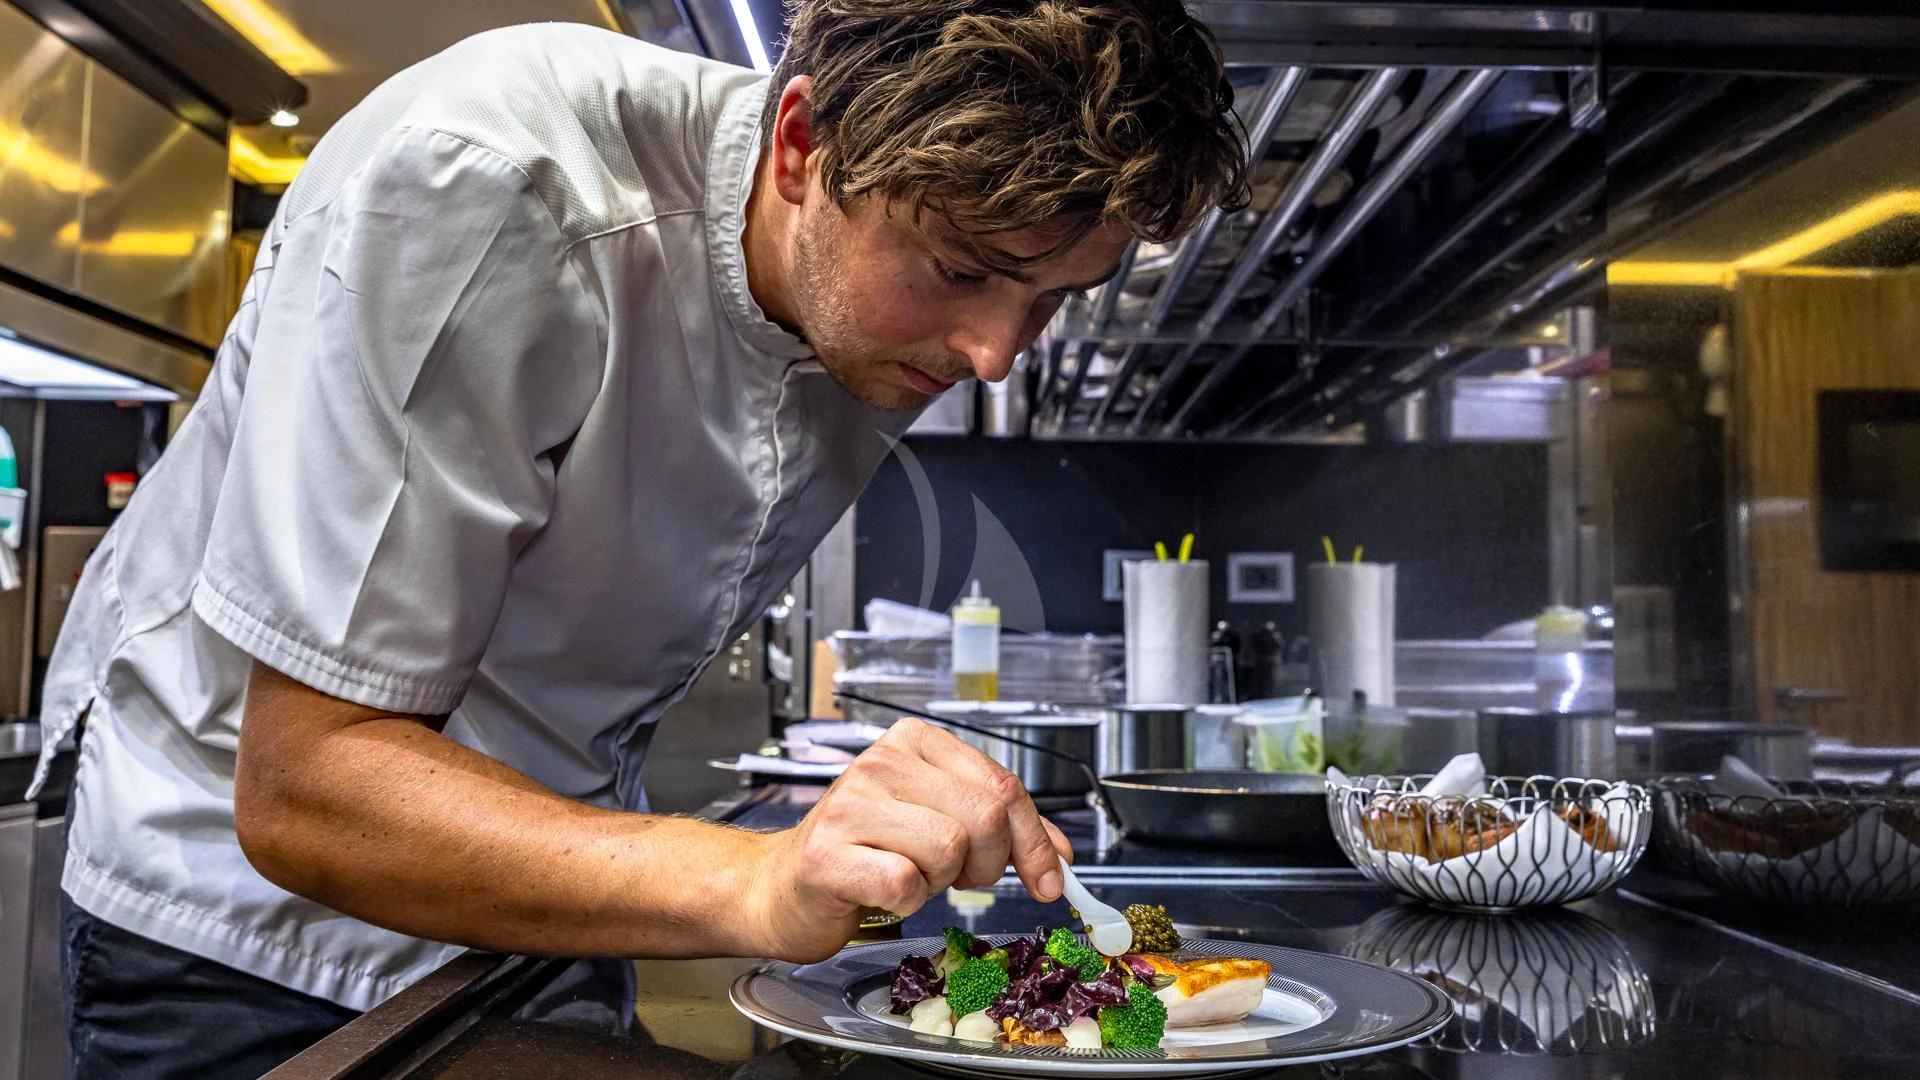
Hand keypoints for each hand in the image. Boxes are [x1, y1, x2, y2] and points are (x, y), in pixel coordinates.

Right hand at [741, 718, 1071, 961]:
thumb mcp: (937, 821)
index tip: (1048, 877)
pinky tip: (882, 891)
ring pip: (950, 849)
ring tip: (907, 873)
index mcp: (913, 742)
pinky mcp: (829, 855)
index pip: (1001, 783)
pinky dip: (907, 902)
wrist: (782, 887)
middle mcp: (881, 762)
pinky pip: (907, 885)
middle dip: (987, 862)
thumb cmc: (862, 852)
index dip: (1034, 839)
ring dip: (940, 880)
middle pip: (985, 814)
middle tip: (957, 876)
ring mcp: (851, 805)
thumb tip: (1059, 854)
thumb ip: (1000, 828)